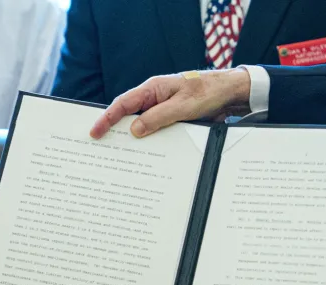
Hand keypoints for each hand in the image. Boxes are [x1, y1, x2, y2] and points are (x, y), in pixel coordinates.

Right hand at [89, 68, 251, 139]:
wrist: (230, 92)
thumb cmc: (208, 92)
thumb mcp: (183, 106)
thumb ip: (158, 117)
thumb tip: (134, 130)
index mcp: (153, 88)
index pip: (123, 104)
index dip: (106, 118)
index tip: (95, 132)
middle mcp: (154, 97)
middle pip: (127, 114)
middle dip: (112, 129)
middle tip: (99, 145)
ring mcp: (161, 107)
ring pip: (140, 124)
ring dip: (130, 137)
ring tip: (118, 154)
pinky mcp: (170, 117)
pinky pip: (153, 129)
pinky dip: (146, 140)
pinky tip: (144, 153)